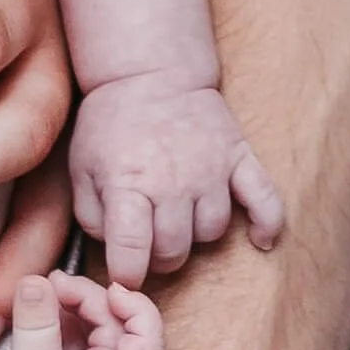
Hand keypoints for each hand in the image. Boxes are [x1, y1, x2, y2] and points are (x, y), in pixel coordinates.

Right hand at [0, 272, 161, 349]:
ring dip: (71, 307)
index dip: (135, 306)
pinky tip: (39, 309)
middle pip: (115, 326)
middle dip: (88, 299)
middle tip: (54, 283)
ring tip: (43, 291)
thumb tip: (34, 280)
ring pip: (92, 329)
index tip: (111, 288)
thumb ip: (36, 320)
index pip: (148, 337)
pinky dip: (58, 320)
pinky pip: (70, 339)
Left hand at [70, 73, 283, 286]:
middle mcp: (173, 182)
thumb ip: (92, 216)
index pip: (131, 251)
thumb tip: (115, 251)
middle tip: (150, 245)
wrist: (150, 72)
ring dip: (195, 236)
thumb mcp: (82, 167)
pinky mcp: (238, 158)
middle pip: (174, 250)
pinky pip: (265, 199)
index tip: (124, 277)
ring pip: (212, 232)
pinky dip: (268, 224)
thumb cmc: (110, 124)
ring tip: (181, 219)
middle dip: (159, 258)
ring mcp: (211, 171)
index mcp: (128, 183)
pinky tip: (261, 241)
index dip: (126, 275)